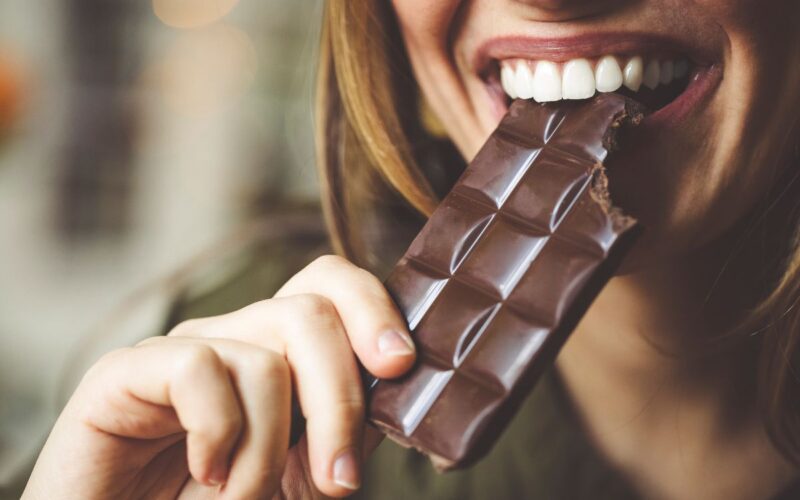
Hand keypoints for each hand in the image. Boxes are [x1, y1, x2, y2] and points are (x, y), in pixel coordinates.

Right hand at [23, 255, 415, 498]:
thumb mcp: (299, 477)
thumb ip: (344, 432)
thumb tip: (399, 394)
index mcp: (274, 350)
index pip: (328, 284)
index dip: (373, 307)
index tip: (401, 365)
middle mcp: (230, 337)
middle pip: (310, 312)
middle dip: (341, 401)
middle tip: (340, 480)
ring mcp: (178, 351)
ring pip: (265, 356)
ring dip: (271, 449)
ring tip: (246, 497)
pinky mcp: (124, 371)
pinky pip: (199, 368)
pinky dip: (218, 435)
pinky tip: (204, 474)